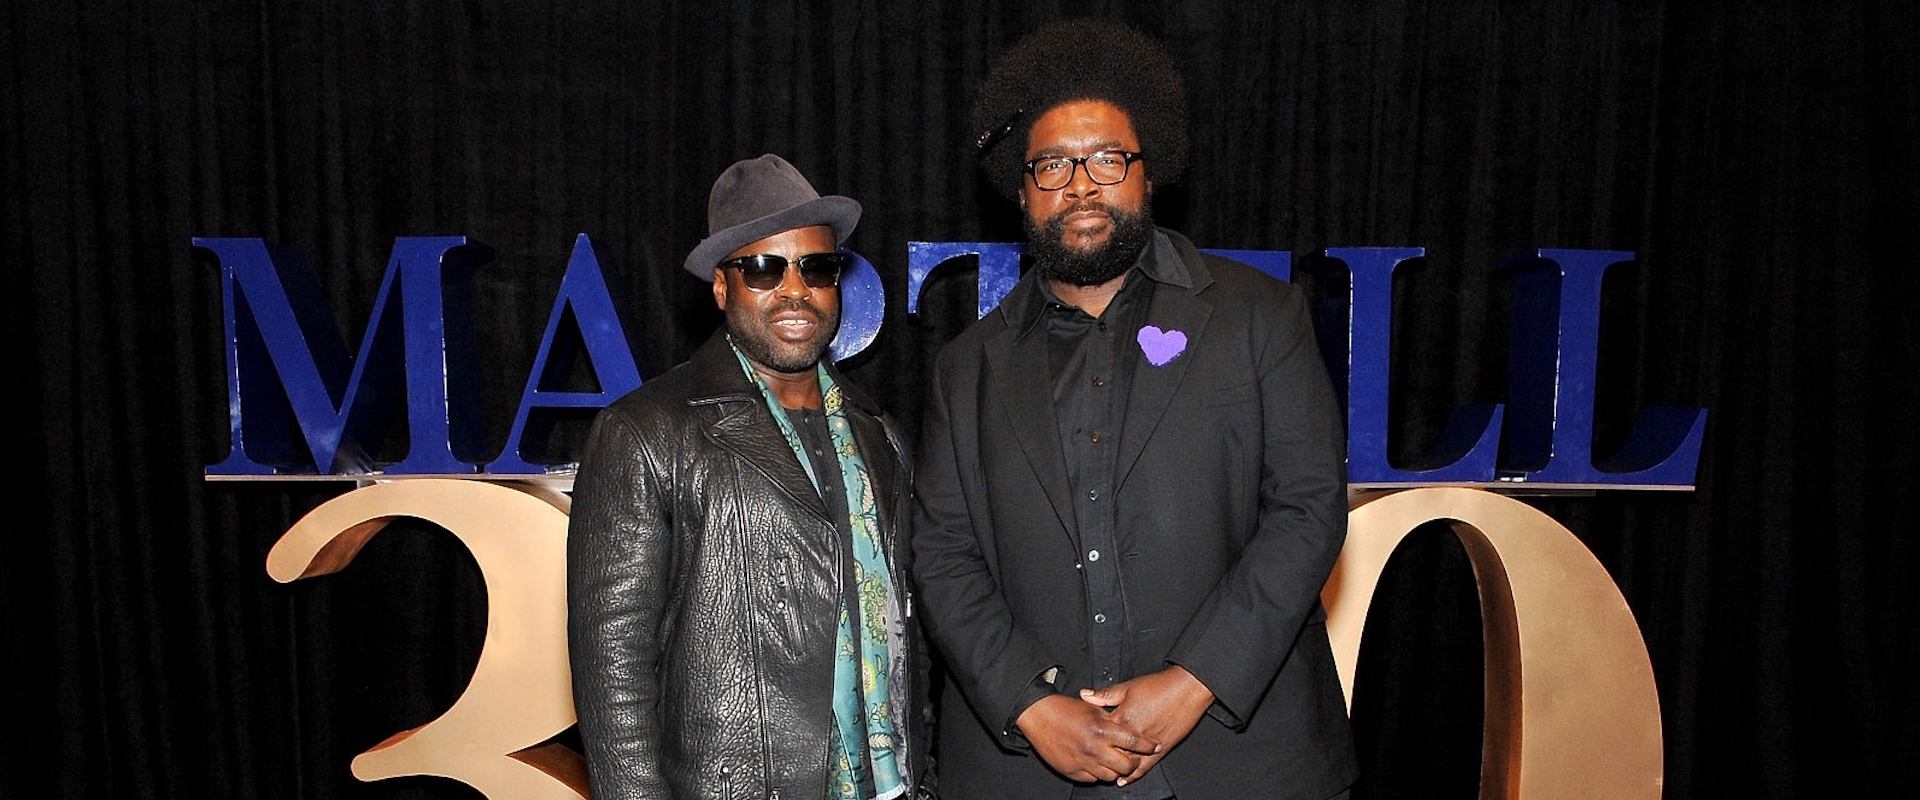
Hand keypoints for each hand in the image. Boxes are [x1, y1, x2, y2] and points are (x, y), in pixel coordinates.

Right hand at [1016, 693, 1161, 782]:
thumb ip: (1112, 720)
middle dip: (1133, 763)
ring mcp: (1082, 761)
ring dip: (1114, 770)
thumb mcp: (1093, 709)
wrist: (1039, 715)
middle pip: (1125, 766)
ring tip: (1114, 762)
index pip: (1134, 742)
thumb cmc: (1065, 709)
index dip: (1148, 746)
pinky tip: (1096, 764)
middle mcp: (1094, 748)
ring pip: (1109, 776)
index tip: (1155, 746)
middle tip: (1133, 759)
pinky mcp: (1071, 770)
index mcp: (1102, 730)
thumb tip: (1128, 726)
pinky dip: (1096, 773)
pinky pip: (1091, 779)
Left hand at [1077, 665, 1214, 783]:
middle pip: (1111, 751)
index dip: (1091, 736)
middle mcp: (1133, 733)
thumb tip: (1084, 695)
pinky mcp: (1161, 750)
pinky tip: (1123, 780)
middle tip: (1090, 759)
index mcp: (1122, 716)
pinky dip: (1132, 775)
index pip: (1100, 732)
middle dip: (1100, 756)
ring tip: (1104, 772)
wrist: (1186, 689)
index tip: (1083, 738)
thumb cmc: (1159, 686)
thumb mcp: (1128, 687)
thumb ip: (1105, 695)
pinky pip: (1144, 767)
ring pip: (1126, 762)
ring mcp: (1147, 744)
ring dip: (1114, 768)